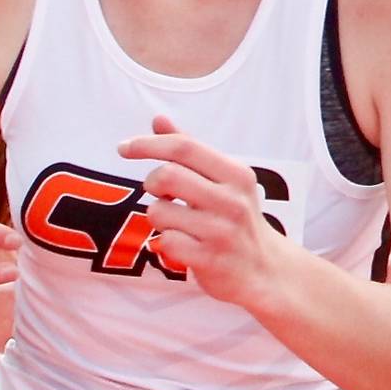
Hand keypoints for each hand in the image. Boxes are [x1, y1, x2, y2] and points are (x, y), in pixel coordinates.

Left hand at [117, 116, 286, 306]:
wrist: (266, 269)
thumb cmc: (236, 219)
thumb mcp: (224, 181)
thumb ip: (191, 151)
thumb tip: (159, 119)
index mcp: (237, 175)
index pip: (185, 147)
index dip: (148, 144)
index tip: (124, 147)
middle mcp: (233, 200)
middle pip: (166, 176)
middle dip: (151, 184)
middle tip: (160, 193)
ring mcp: (223, 231)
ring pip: (158, 212)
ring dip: (157, 217)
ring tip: (177, 224)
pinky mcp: (211, 259)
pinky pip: (164, 242)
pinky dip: (165, 243)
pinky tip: (182, 246)